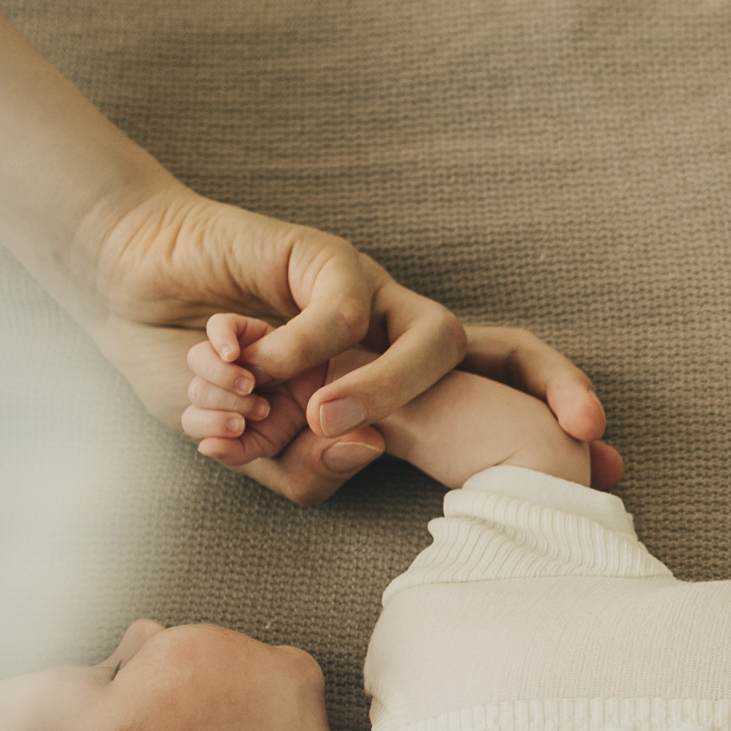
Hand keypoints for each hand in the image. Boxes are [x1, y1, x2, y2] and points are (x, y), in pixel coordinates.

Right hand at [84, 185, 617, 500]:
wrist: (125, 294)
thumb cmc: (198, 377)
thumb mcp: (254, 447)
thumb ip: (308, 469)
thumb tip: (364, 454)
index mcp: (404, 392)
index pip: (499, 406)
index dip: (549, 437)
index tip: (605, 475)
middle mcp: (402, 339)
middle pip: (510, 349)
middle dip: (557, 389)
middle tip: (582, 433)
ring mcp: (372, 295)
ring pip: (434, 337)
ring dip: (385, 387)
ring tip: (318, 417)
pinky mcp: (327, 255)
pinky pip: (345, 307)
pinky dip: (297, 346)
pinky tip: (243, 362)